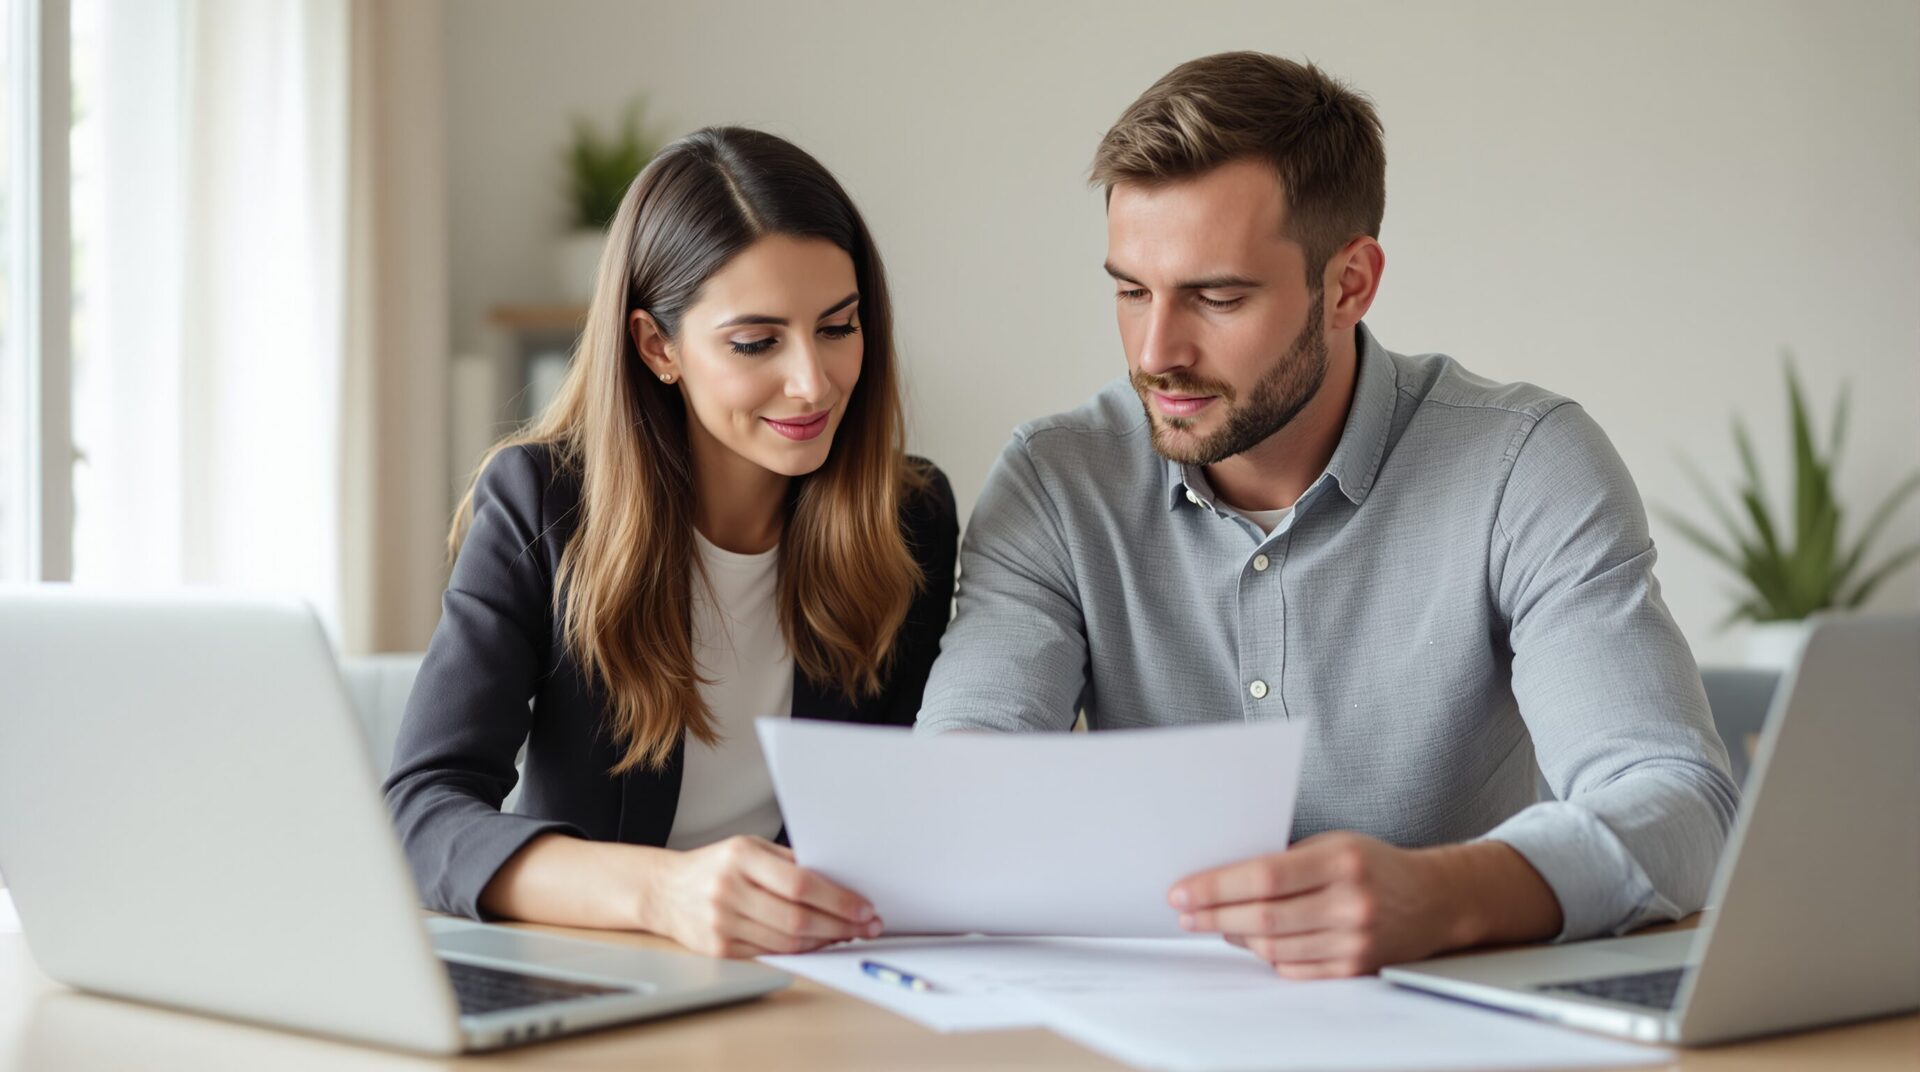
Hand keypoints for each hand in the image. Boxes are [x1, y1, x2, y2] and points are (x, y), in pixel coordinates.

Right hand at [642, 836, 881, 957]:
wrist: (665, 890)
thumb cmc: (716, 865)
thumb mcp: (750, 848)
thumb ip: (790, 861)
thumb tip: (841, 880)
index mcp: (740, 857)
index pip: (800, 884)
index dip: (838, 899)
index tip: (864, 907)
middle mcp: (728, 890)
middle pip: (797, 917)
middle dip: (840, 924)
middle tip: (866, 926)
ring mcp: (722, 923)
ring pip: (787, 940)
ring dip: (825, 940)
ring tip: (848, 934)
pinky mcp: (720, 950)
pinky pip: (771, 953)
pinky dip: (801, 950)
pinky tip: (817, 943)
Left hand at [1169, 832, 1560, 978]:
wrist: (1435, 900)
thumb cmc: (1373, 865)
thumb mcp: (1333, 844)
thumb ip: (1285, 860)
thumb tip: (1221, 879)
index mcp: (1341, 860)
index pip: (1263, 876)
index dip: (1216, 887)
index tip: (1182, 890)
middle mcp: (1351, 903)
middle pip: (1263, 917)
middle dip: (1214, 916)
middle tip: (1185, 912)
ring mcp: (1355, 941)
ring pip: (1274, 947)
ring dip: (1235, 937)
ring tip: (1214, 924)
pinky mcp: (1356, 969)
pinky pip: (1294, 969)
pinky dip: (1266, 956)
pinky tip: (1251, 942)